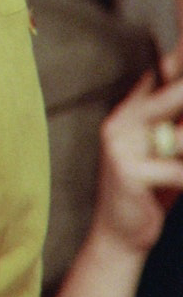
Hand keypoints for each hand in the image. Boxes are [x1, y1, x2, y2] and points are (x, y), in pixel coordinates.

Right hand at [92, 69, 182, 256]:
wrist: (119, 236)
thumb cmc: (151, 191)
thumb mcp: (168, 151)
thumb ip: (177, 125)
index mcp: (132, 110)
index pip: (163, 73)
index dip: (180, 61)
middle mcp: (122, 119)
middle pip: (174, 93)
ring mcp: (121, 143)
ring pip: (178, 132)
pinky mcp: (127, 170)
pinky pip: (176, 169)